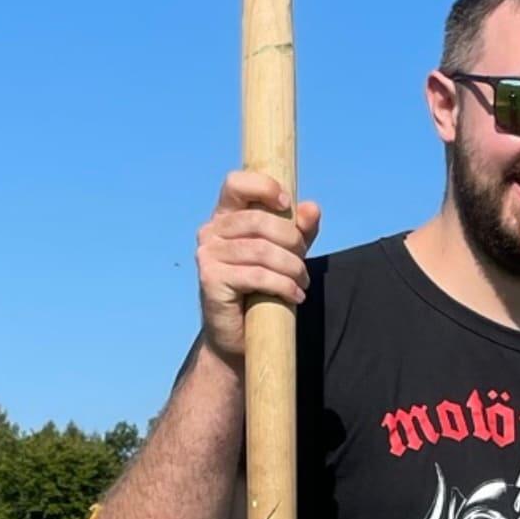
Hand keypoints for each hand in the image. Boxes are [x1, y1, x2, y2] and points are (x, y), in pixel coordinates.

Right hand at [196, 171, 318, 360]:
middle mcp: (211, 231)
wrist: (240, 335)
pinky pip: (256, 275)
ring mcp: (207, 254)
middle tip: (303, 262)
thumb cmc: (261, 289)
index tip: (286, 203)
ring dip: (292, 267)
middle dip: (291, 240)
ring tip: (301, 282)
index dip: (263, 186)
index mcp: (226, 216)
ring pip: (262, 250)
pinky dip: (283, 285)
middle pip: (258, 220)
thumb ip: (299, 230)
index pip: (236, 183)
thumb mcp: (286, 253)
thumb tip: (311, 207)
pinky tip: (295, 295)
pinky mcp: (211, 279)